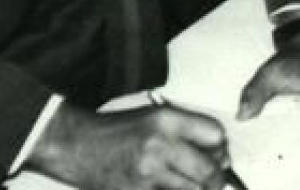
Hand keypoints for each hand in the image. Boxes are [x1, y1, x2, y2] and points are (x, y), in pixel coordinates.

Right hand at [26, 103, 232, 189]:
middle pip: (210, 169)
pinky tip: (169, 187)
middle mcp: (160, 144)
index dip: (222, 148)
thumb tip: (219, 153)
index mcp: (166, 120)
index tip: (221, 155)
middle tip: (215, 180)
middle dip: (217, 178)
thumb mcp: (154, 116)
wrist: (77, 146)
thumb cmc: (115, 131)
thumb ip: (186, 130)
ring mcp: (148, 172)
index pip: (215, 134)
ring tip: (192, 185)